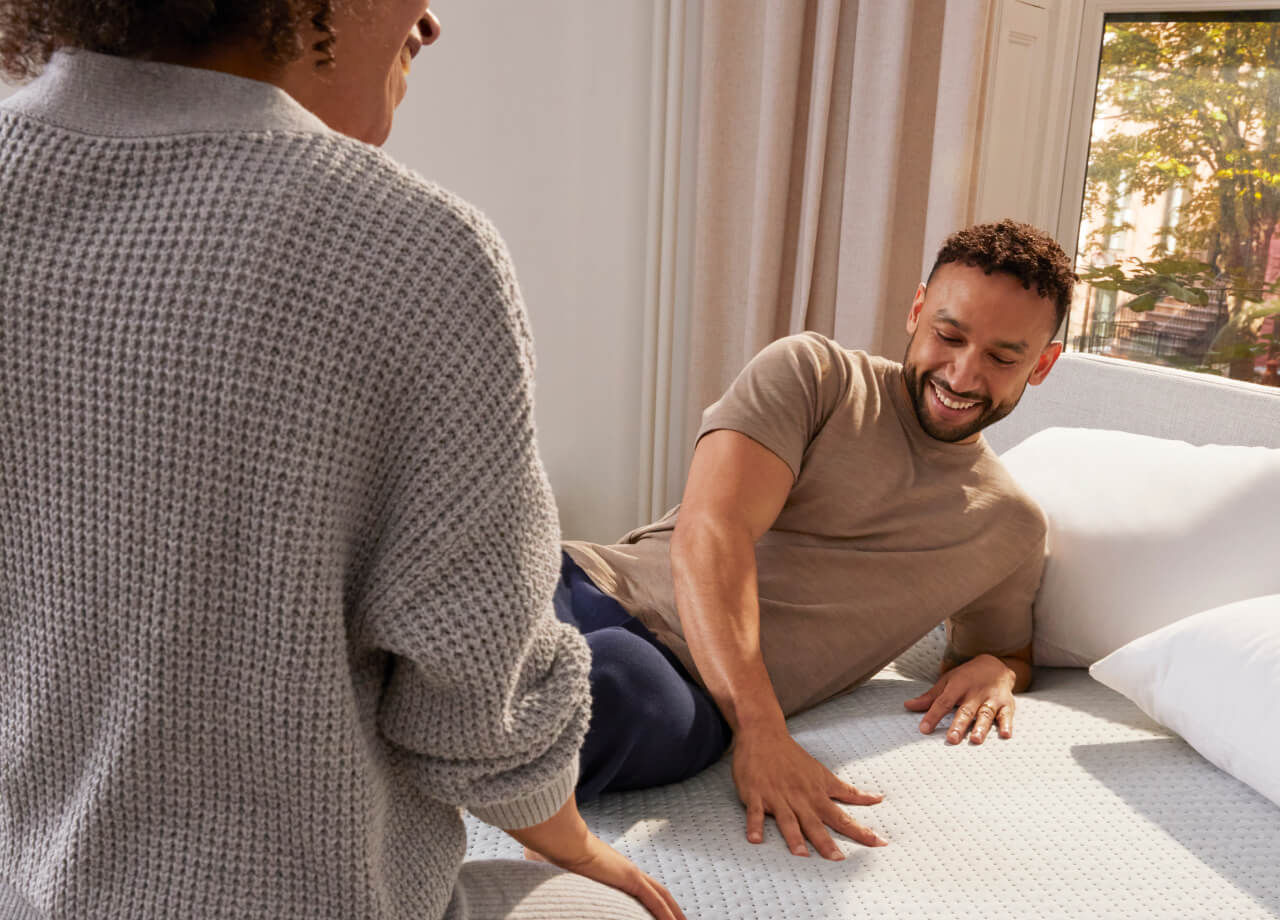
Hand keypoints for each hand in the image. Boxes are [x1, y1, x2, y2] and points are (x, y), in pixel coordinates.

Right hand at [540, 834, 685, 919]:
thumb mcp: (556, 872)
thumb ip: (557, 877)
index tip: (657, 913)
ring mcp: (630, 873)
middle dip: (672, 910)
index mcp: (612, 869)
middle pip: (657, 892)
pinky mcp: (630, 878)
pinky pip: (655, 901)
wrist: (559, 840)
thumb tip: (535, 870)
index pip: (639, 887)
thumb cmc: (552, 851)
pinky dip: (667, 914)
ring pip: (662, 898)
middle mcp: (625, 870)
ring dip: (675, 914)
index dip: (651, 900)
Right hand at [732, 724, 885, 858]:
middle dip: (826, 842)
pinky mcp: (755, 794)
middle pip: (815, 823)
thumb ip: (848, 792)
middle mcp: (799, 798)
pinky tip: (755, 840)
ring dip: (794, 836)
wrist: (764, 735)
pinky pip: (755, 813)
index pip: (842, 816)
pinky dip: (754, 825)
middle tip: (838, 859)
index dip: (860, 831)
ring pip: (787, 819)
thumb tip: (878, 799)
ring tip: (801, 854)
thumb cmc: (794, 757)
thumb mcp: (824, 774)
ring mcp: (776, 796)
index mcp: (816, 794)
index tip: (879, 843)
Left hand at [904, 653, 1015, 744]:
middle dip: (958, 725)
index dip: (933, 716)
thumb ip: (929, 697)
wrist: (995, 664)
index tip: (924, 729)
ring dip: (981, 727)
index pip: (943, 702)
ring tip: (975, 740)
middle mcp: (975, 693)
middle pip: (965, 710)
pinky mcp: (1007, 704)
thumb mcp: (947, 682)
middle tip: (951, 739)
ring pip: (986, 714)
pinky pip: (1007, 715)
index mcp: (958, 686)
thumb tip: (908, 706)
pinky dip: (1007, 725)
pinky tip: (1005, 735)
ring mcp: (992, 699)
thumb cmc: (967, 676)